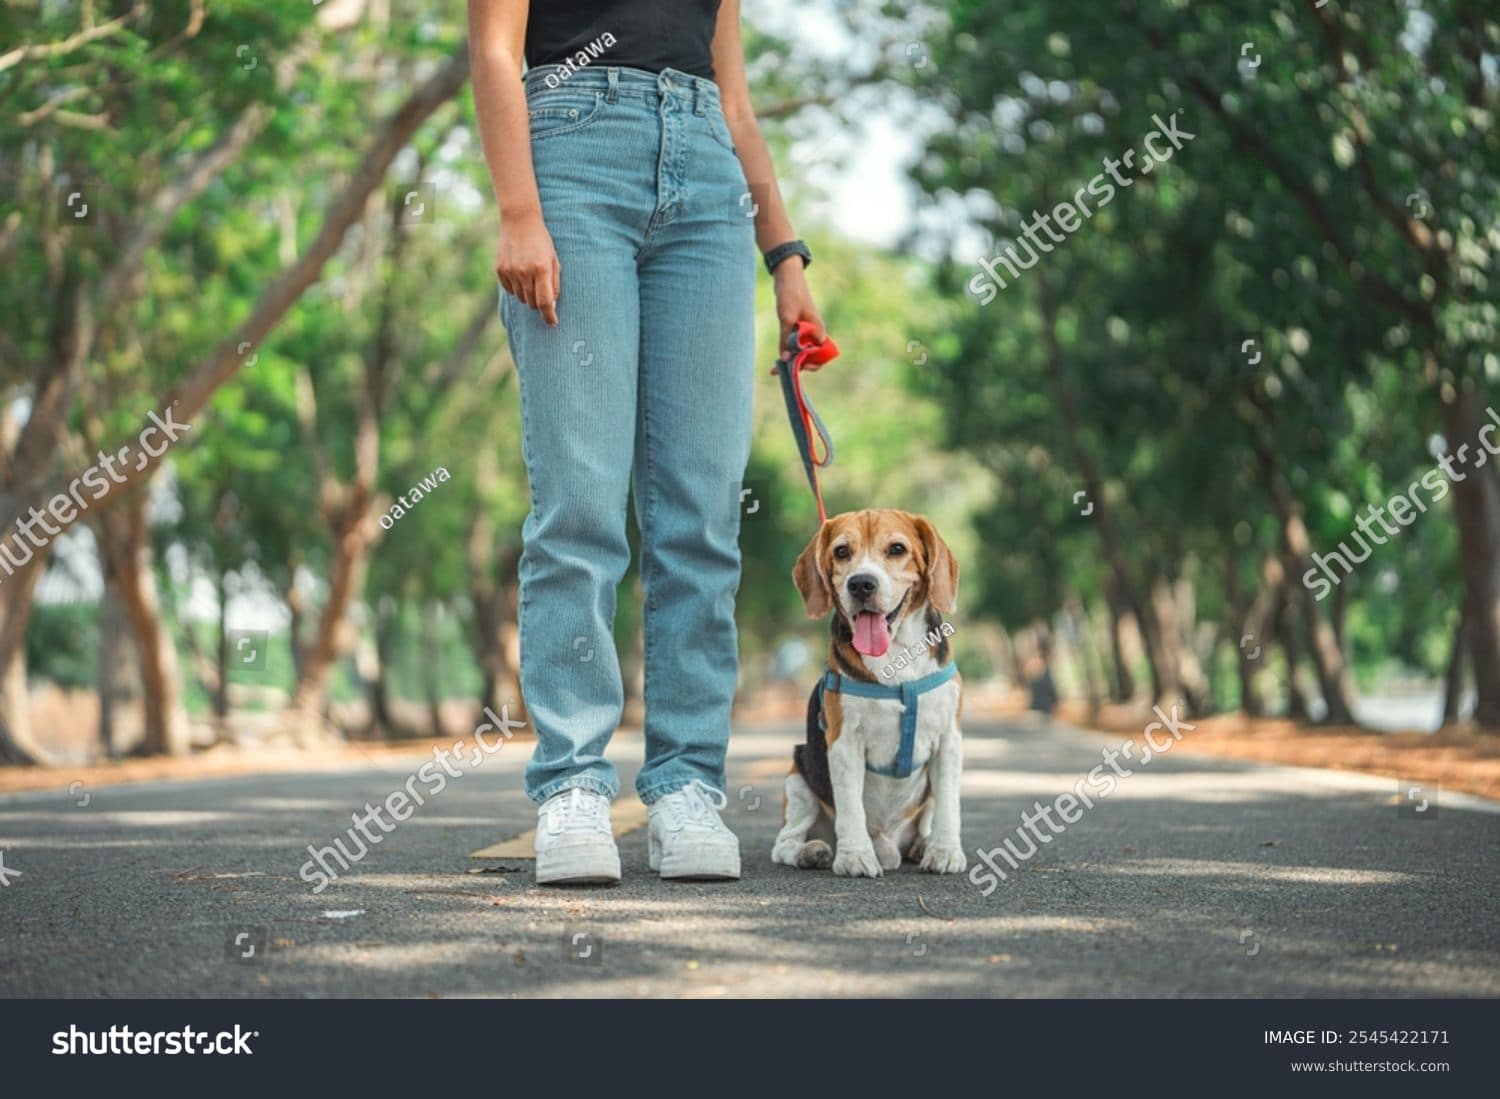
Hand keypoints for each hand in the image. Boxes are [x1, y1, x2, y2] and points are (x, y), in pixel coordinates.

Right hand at [495, 212, 560, 326]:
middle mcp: (524, 272)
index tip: (553, 323)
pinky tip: (519, 274)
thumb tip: (552, 304)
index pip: (545, 302)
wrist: (519, 221)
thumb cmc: (541, 241)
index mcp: (541, 269)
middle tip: (542, 293)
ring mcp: (510, 271)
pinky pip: (509, 290)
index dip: (549, 316)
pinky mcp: (500, 270)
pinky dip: (516, 288)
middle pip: (532, 303)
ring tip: (530, 279)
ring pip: (521, 298)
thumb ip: (554, 282)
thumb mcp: (554, 259)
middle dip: (539, 303)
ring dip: (528, 295)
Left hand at [774, 259, 826, 364]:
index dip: (807, 364)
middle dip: (797, 365)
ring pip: (802, 351)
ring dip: (791, 360)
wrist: (787, 276)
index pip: (818, 356)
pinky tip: (778, 358)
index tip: (792, 366)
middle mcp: (815, 332)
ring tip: (775, 369)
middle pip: (811, 356)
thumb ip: (786, 339)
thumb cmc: (790, 295)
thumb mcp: (786, 318)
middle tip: (779, 371)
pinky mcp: (799, 328)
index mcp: (819, 330)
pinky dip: (788, 351)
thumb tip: (784, 359)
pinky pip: (796, 344)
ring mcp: (808, 331)